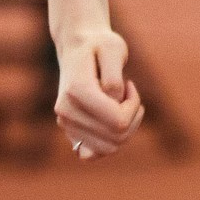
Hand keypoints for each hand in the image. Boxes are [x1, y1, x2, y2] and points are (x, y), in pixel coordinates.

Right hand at [54, 26, 143, 159]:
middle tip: (128, 94)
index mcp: (77, 91)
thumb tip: (113, 103)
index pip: (118, 121)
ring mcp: (65, 124)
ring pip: (109, 148)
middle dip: (132, 116)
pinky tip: (111, 120)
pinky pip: (93, 154)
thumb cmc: (99, 45)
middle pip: (117, 138)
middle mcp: (66, 111)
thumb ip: (114, 77)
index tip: (129, 85)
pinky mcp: (69, 131)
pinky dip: (109, 142)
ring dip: (125, 129)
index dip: (133, 105)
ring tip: (121, 104)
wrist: (77, 47)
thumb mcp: (113, 48)